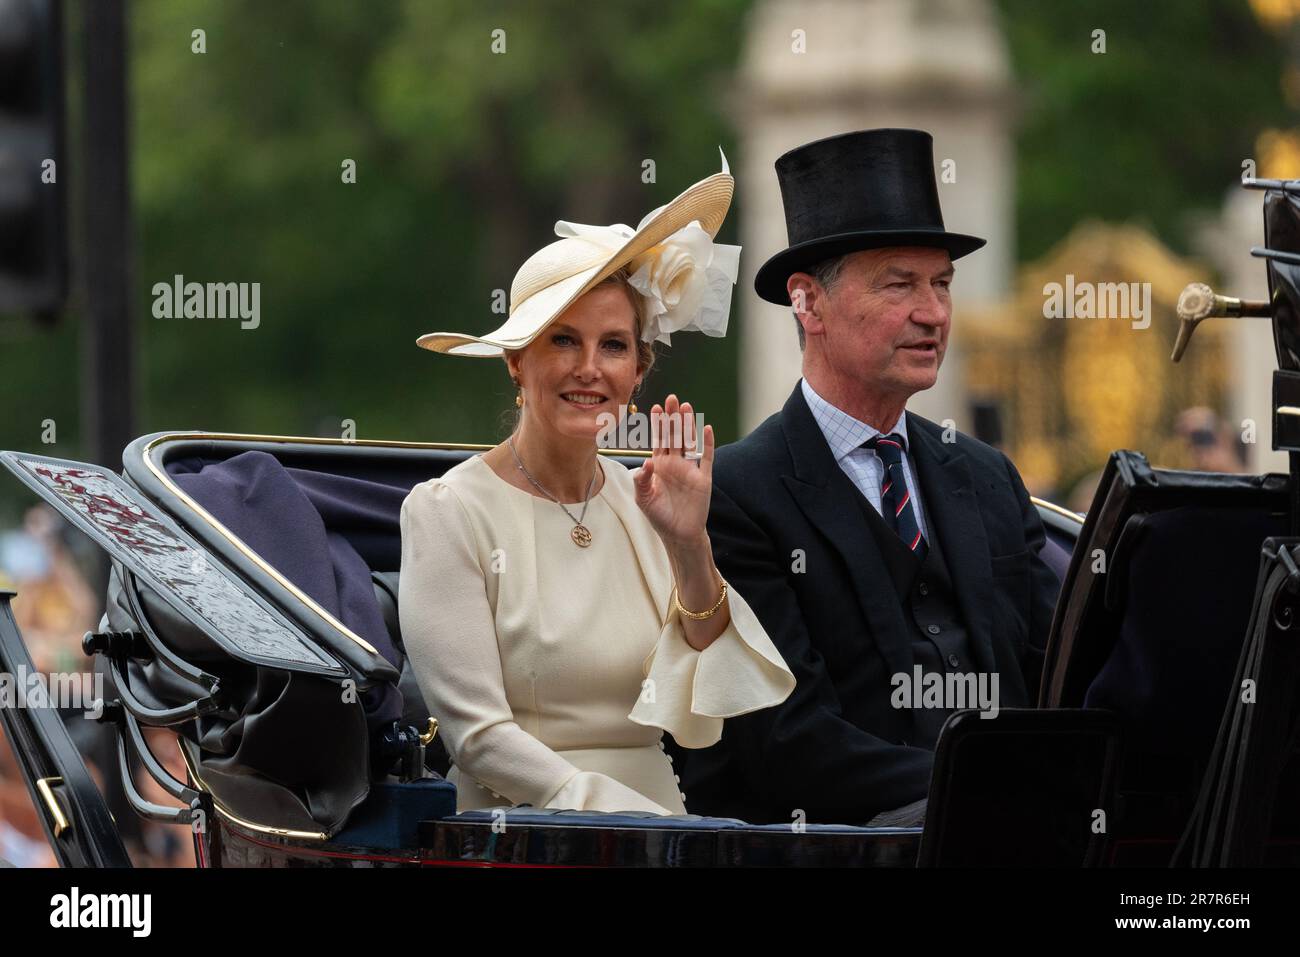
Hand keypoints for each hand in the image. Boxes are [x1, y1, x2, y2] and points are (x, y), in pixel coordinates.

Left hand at [632, 394, 714, 550]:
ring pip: (689, 441)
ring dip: (688, 425)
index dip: (658, 424)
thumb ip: (641, 480)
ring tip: (686, 407)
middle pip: (674, 435)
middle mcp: (675, 463)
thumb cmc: (659, 516)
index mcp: (659, 465)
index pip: (658, 440)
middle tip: (672, 398)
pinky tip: (707, 428)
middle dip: (672, 417)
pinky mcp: (703, 477)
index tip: (656, 408)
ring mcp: (690, 468)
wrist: (679, 534)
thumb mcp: (644, 499)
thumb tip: (646, 461)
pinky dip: (706, 443)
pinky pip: (706, 457)